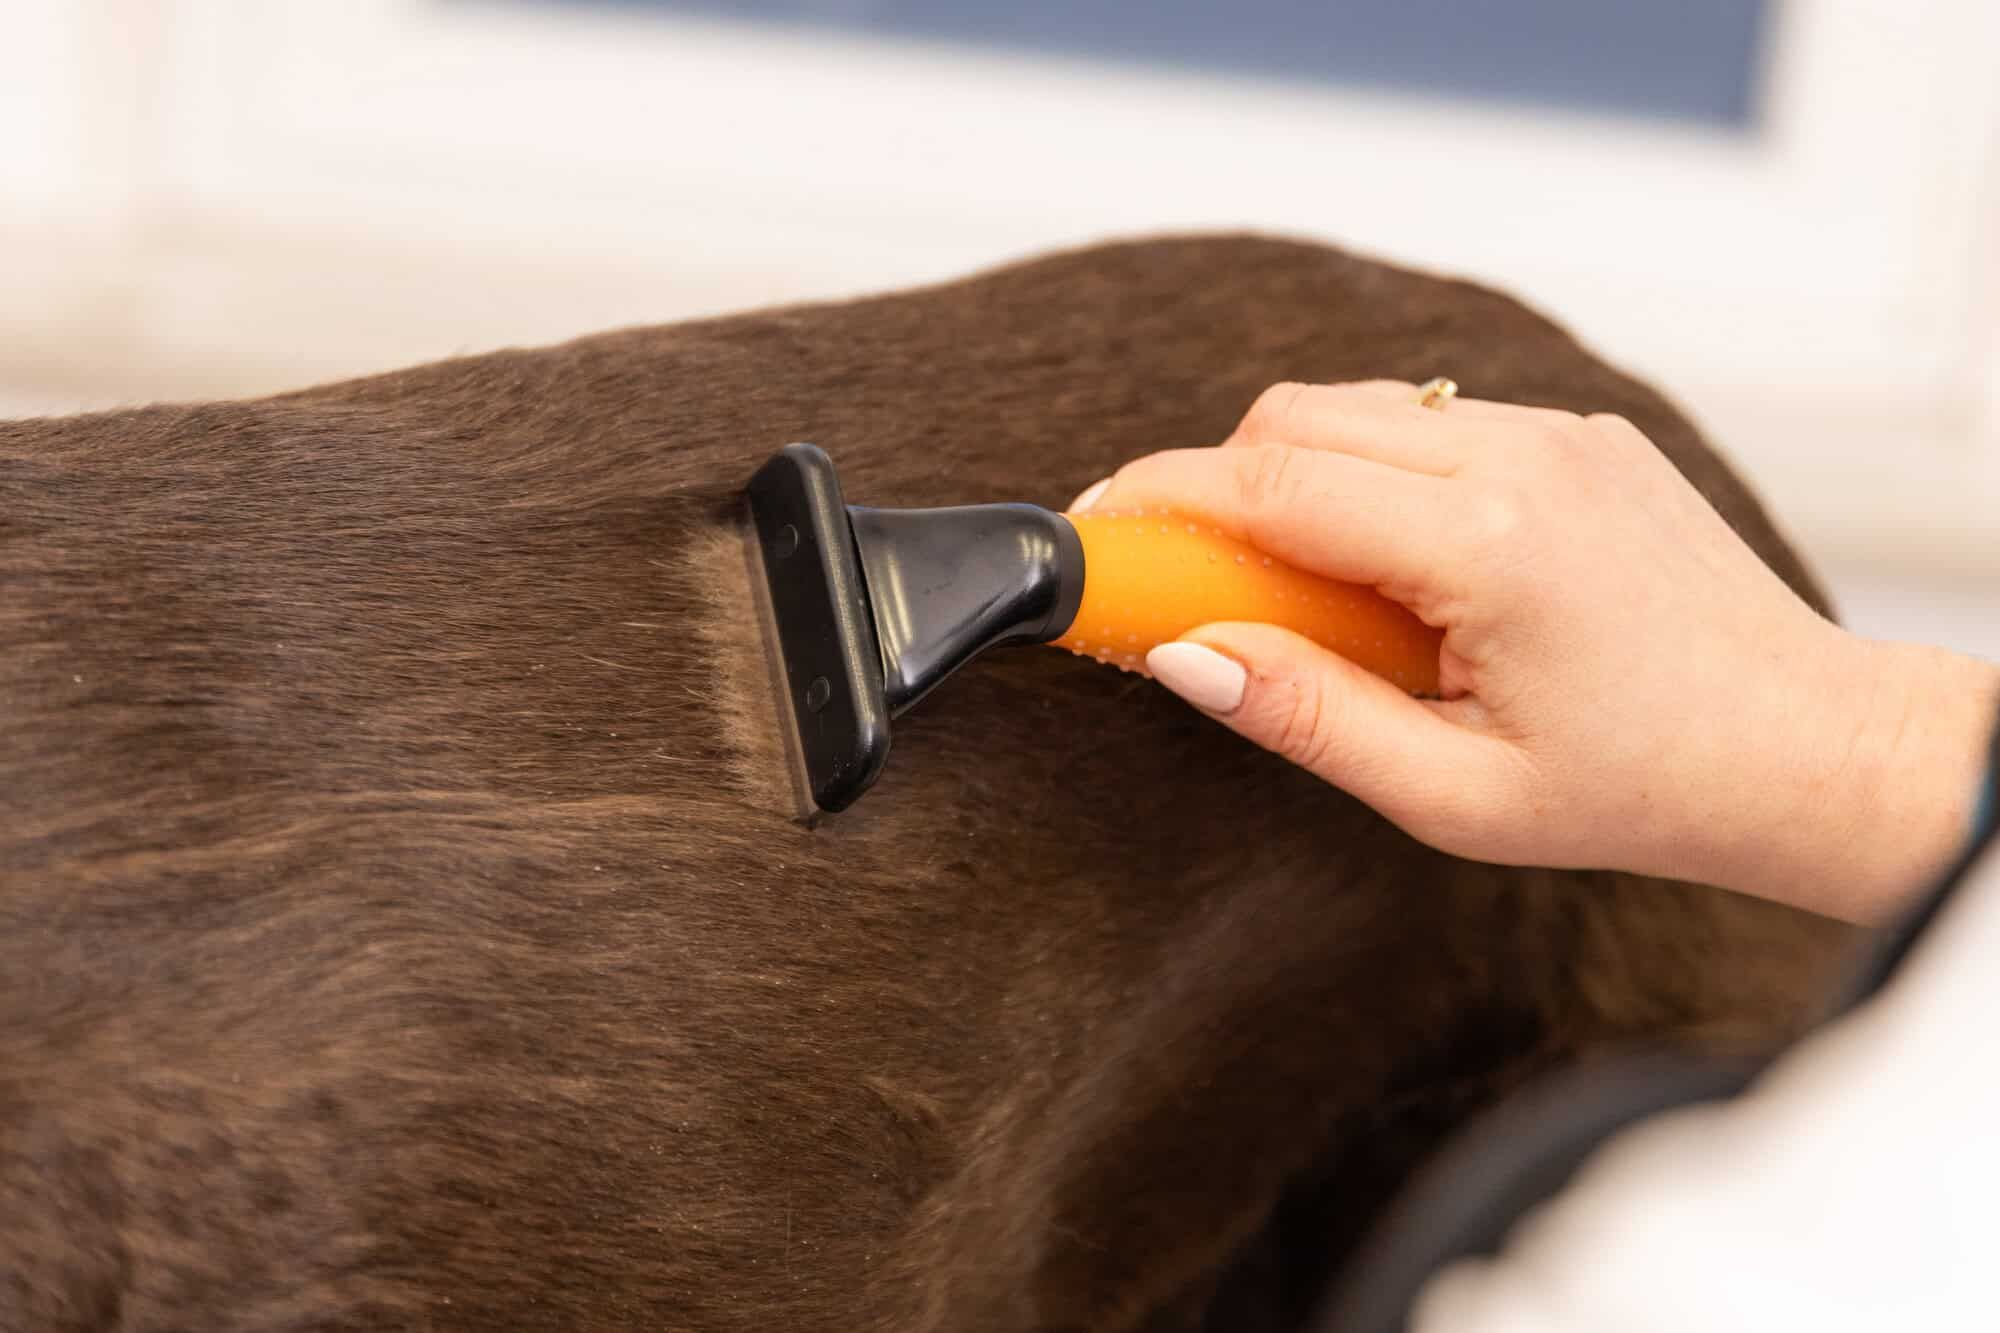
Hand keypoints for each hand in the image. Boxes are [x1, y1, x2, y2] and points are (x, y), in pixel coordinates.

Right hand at [1072, 381, 1996, 920]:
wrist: (1804, 748)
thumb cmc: (1644, 789)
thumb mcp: (1457, 796)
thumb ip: (1308, 717)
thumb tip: (1186, 659)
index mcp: (1490, 546)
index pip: (1271, 484)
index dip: (1158, 502)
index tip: (1090, 535)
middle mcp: (1522, 457)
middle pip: (1297, 417)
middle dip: (1213, 486)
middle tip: (1184, 581)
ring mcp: (1556, 432)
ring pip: (1358, 405)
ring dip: (1292, 477)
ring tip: (1299, 591)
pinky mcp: (1577, 433)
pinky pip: (1428, 418)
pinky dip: (1370, 473)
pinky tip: (1391, 568)